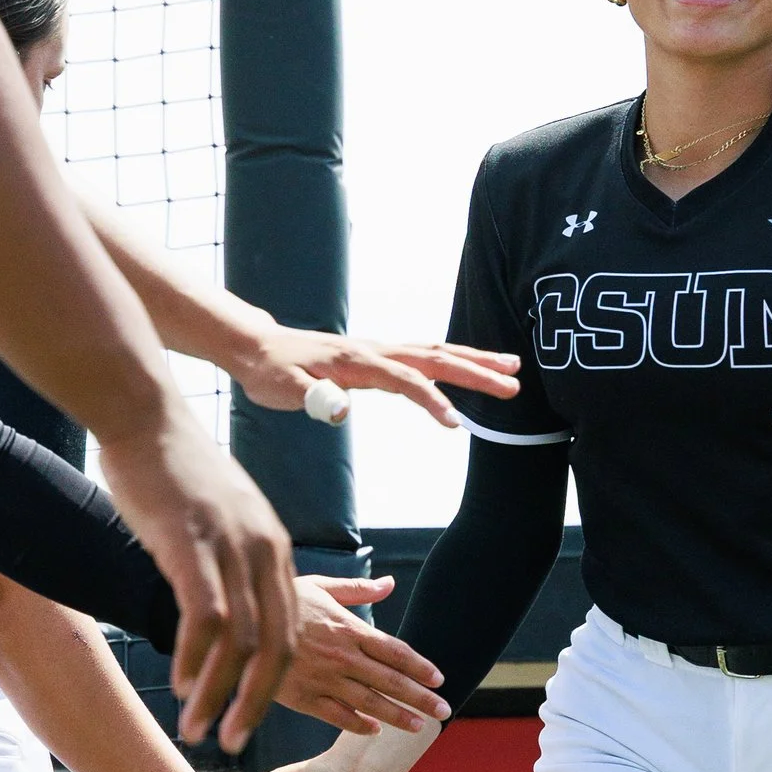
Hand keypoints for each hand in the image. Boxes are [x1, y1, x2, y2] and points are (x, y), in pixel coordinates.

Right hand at [92, 402, 301, 749]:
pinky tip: (177, 684)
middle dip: (255, 703)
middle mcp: (263, 551)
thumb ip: (235, 558)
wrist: (146, 416)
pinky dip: (193, 658)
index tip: (248, 717)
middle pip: (276, 646)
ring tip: (196, 728)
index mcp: (274, 549)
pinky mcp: (191, 542)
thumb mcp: (223, 516)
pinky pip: (203, 616)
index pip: (289, 631)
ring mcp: (230, 546)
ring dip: (216, 693)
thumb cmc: (176, 469)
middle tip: (231, 741)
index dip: (271, 683)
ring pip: (240, 641)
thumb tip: (231, 599)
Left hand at [233, 323, 521, 431]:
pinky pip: (424, 355)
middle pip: (434, 357)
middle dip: (476, 371)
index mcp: (356, 360)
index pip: (405, 381)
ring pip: (436, 351)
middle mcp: (375, 350)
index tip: (457, 424)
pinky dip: (454, 359)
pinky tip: (471, 365)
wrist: (258, 346)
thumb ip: (312, 397)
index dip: (432, 401)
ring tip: (511, 367)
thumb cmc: (270, 371)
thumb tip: (341, 410)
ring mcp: (379, 350)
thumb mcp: (283, 389)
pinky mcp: (379, 355)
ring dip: (474, 360)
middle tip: (514, 384)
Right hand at [278, 578, 449, 737]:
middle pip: (390, 680)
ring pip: (369, 702)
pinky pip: (337, 715)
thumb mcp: (321, 586)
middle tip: (444, 710)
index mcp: (349, 629)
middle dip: (420, 697)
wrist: (239, 623)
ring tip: (420, 727)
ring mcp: (324, 679)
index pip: (395, 651)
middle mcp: (342, 657)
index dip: (419, 667)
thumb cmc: (283, 601)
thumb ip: (358, 589)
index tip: (439, 679)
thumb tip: (390, 583)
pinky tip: (375, 730)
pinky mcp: (303, 697)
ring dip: (397, 716)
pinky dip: (358, 724)